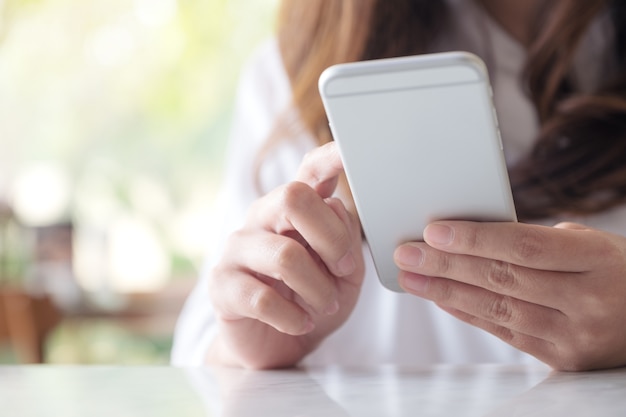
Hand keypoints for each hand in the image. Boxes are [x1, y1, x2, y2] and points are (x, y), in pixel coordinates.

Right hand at [207, 142, 364, 368]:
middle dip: (331, 239)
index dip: (330, 157)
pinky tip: (301, 323)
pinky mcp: (222, 284)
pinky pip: (262, 297)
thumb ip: (344, 238)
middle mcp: (262, 217)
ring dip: (318, 289)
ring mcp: (237, 248)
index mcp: (294, 208)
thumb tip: (335, 207)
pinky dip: (293, 317)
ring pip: (285, 256)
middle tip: (344, 270)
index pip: (310, 170)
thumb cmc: (313, 299)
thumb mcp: (344, 273)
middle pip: (294, 197)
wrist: (276, 346)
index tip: (350, 150)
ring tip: (326, 306)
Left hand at [394, 220, 625, 370]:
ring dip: (447, 293)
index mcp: (596, 260)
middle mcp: (587, 300)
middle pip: (502, 279)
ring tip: (412, 278)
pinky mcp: (564, 359)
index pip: (524, 246)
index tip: (433, 231)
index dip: (475, 238)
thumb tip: (477, 239)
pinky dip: (469, 314)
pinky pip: (505, 333)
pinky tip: (441, 299)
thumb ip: (540, 243)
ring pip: (497, 310)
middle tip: (406, 254)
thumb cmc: (617, 271)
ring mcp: (576, 335)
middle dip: (445, 265)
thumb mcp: (592, 245)